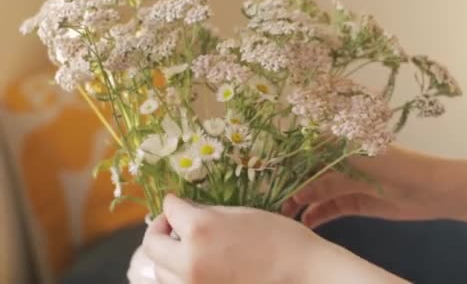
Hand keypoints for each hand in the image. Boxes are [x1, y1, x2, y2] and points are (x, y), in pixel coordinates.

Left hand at [143, 194, 326, 283]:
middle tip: (170, 225)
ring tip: (184, 248)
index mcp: (200, 230)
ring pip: (160, 271)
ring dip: (167, 256)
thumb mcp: (244, 214)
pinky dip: (179, 275)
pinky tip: (197, 266)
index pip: (170, 210)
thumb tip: (188, 212)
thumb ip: (209, 213)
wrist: (303, 274)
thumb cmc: (280, 238)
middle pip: (151, 245)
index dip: (172, 202)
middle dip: (158, 230)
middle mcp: (189, 261)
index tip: (174, 201)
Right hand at [282, 145, 448, 228]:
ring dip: (302, 202)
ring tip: (286, 215)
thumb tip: (297, 178)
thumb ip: (327, 169)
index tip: (267, 171)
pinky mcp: (355, 201)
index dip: (288, 161)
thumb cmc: (394, 166)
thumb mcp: (359, 161)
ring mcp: (347, 182)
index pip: (306, 150)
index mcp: (341, 144)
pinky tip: (306, 223)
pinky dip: (318, 215)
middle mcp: (341, 161)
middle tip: (273, 200)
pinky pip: (330, 208)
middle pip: (309, 174)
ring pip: (317, 193)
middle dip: (291, 185)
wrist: (430, 189)